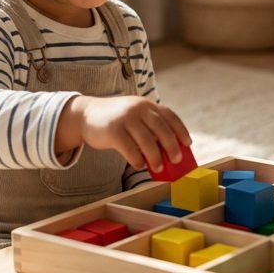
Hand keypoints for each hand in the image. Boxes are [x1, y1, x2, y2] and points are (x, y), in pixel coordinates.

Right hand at [55, 95, 191, 172]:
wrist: (86, 115)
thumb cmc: (116, 121)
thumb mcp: (134, 117)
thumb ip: (150, 128)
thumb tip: (170, 153)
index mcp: (146, 104)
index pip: (169, 115)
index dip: (181, 130)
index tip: (187, 143)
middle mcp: (138, 108)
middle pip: (162, 129)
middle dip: (172, 147)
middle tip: (176, 160)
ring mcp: (125, 118)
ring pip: (148, 141)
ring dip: (156, 158)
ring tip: (158, 168)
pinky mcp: (113, 131)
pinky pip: (130, 150)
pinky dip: (137, 160)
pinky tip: (138, 165)